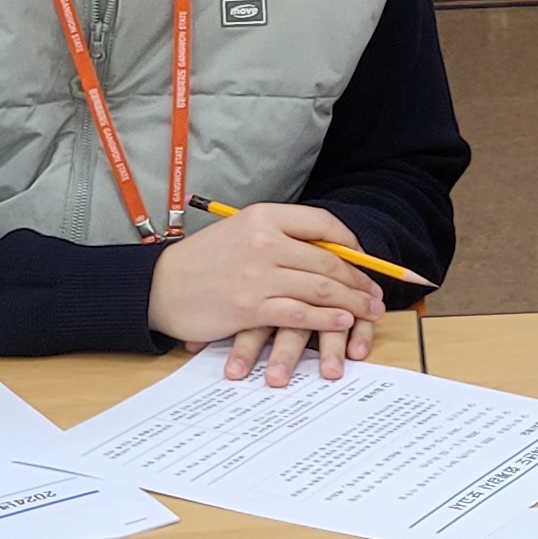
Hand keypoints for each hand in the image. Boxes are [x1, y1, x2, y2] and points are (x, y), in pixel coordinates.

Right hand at [149, 202, 385, 385]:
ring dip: (352, 301)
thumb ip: (280, 236)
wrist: (159, 286)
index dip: (352, 243)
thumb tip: (327, 249)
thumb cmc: (203, 261)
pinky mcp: (250, 307)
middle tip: (378, 293)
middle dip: (359, 279)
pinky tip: (342, 320)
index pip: (322, 224)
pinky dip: (326, 318)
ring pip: (320, 287)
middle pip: (328, 259)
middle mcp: (264, 242)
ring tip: (370, 310)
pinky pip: (299, 313)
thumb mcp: (241, 231)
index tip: (367, 258)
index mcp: (263, 217)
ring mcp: (258, 276)